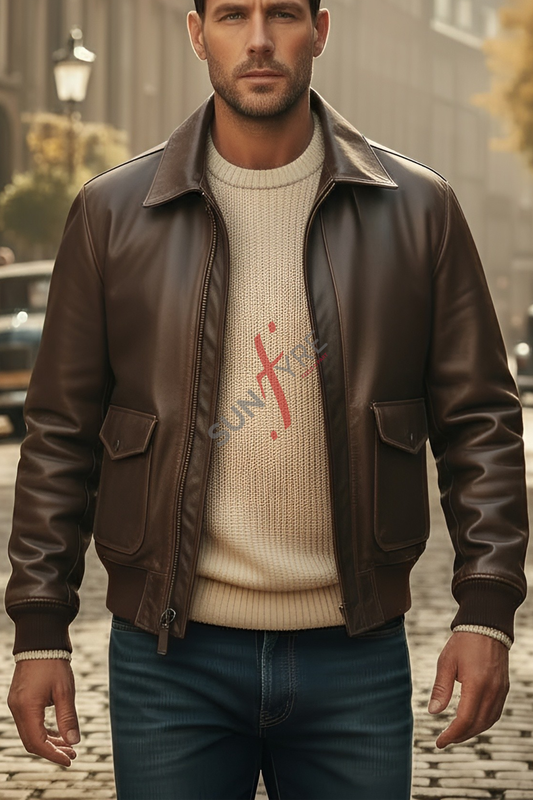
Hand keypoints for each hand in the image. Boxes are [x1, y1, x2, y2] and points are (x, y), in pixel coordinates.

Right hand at [7, 659, 79, 765]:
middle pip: (31, 741)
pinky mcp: (20, 699)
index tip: (70, 760)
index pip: (38, 743)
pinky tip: (58, 733)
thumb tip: (74, 742)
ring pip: (30, 733)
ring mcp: (16, 704)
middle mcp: (17, 709)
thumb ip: (68, 718)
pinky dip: (43, 730)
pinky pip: (29, 722)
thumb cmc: (54, 664)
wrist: (41, 642)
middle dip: (52, 751)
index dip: (54, 755)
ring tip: (69, 745)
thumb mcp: (65, 691)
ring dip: (48, 742)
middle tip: (72, 754)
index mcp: (27, 708)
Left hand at [428, 631, 509, 748]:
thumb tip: (433, 712)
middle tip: (445, 740)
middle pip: (477, 725)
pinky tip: (472, 722)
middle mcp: (492, 691)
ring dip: (472, 731)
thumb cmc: (463, 642)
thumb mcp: (446, 662)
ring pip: (488, 721)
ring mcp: (501, 690)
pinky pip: (495, 713)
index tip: (439, 742)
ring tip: (456, 734)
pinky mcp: (504, 688)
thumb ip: (441, 688)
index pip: (464, 720)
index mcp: (476, 684)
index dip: (451, 734)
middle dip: (460, 736)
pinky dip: (483, 722)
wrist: (486, 626)